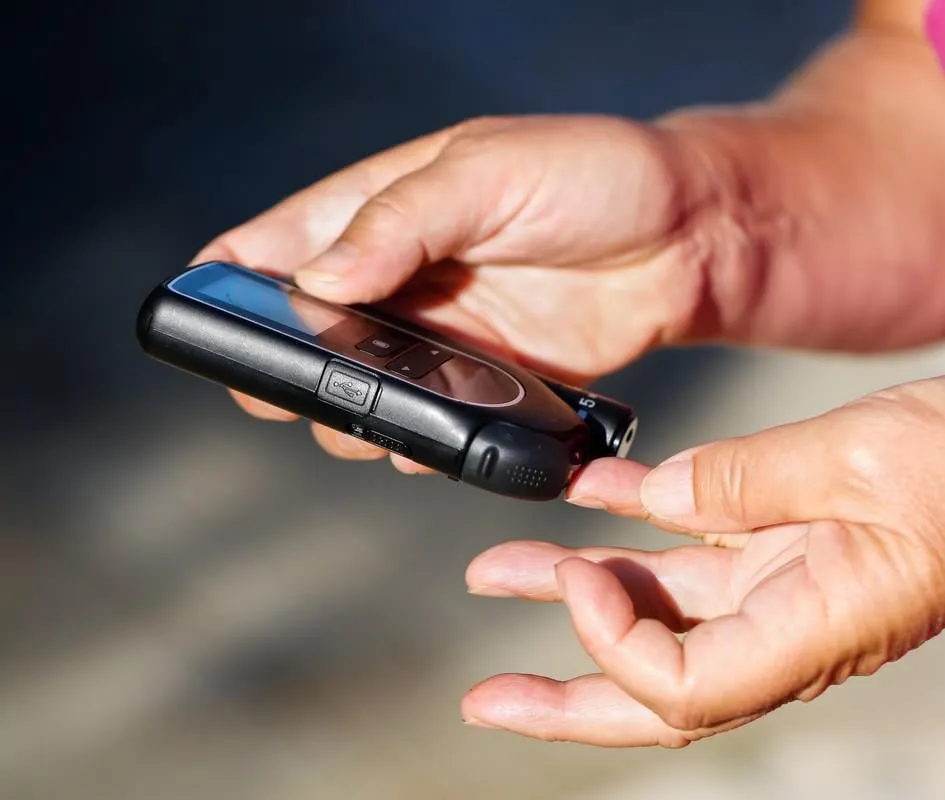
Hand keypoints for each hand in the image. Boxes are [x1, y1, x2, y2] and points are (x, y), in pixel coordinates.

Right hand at [194, 114, 749, 470]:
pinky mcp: (492, 378)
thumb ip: (402, 221)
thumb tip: (317, 283)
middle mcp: (405, 272)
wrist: (696, 237)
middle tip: (298, 390)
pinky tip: (424, 444)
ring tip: (370, 422)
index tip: (199, 318)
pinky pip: (433, 416)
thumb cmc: (597, 177)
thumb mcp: (492, 174)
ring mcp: (445, 331)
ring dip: (355, 411)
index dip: (232, 279)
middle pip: (309, 330)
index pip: (280, 241)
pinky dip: (419, 436)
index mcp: (388, 204)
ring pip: (366, 384)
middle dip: (291, 366)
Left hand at [461, 373, 944, 745]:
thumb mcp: (863, 458)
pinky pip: (700, 546)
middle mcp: (794, 624)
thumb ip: (750, 480)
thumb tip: (659, 497)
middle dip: (567, 695)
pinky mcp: (794, 542)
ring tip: (500, 570)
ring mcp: (791, 586)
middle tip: (483, 699)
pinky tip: (589, 495)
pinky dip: (640, 524)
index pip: (685, 685)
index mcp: (817, 628)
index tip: (586, 567)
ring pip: (667, 612)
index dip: (614, 643)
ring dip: (581, 592)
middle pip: (658, 688)